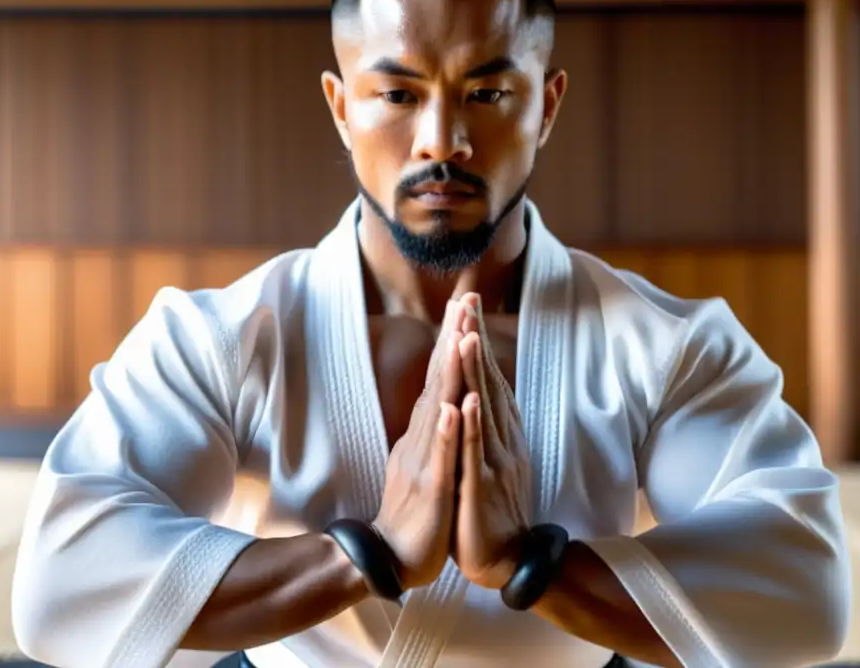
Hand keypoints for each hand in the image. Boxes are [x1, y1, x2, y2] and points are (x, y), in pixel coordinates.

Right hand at [372, 301, 463, 590]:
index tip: (465, 304)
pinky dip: (445, 432)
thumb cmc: (416, 510)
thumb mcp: (424, 460)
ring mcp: (424, 462)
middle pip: (437, 381)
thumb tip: (437, 397)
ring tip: (460, 336)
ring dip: (449, 372)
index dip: (453, 340)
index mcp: (424, 433)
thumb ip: (430, 429)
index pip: (440, 377)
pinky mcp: (431, 490)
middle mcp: (421, 439)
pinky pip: (440, 458)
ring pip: (438, 410)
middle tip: (464, 300)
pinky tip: (451, 407)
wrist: (393, 559)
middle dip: (452, 339)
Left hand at [449, 295, 532, 589]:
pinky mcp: (481, 488)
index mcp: (498, 431)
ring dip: (476, 372)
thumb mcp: (489, 456)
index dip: (476, 340)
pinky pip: (474, 453)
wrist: (504, 559)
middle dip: (476, 340)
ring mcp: (493, 462)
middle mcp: (500, 439)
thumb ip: (485, 423)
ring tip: (468, 335)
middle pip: (487, 381)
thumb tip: (479, 389)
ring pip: (482, 409)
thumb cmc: (491, 506)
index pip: (487, 376)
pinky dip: (470, 426)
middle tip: (467, 300)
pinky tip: (465, 401)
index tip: (466, 303)